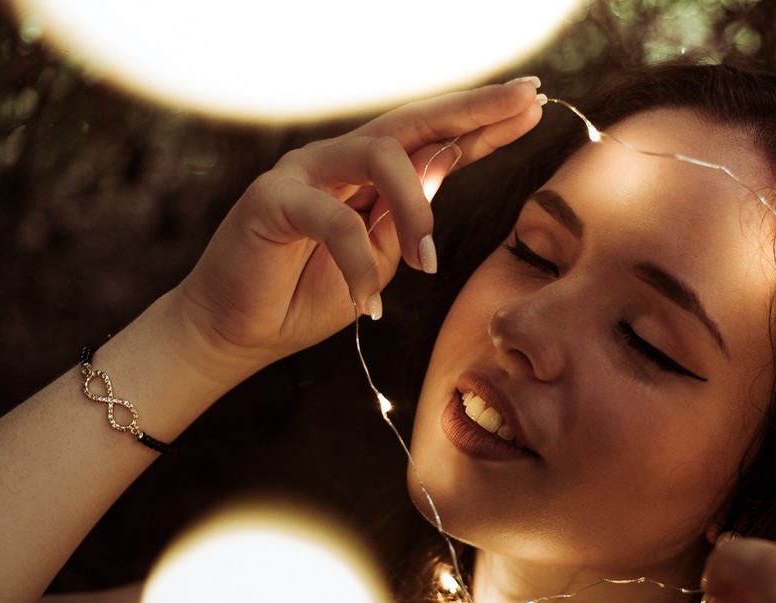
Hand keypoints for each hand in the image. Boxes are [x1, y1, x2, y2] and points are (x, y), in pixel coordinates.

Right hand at [175, 78, 543, 370]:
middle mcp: (339, 160)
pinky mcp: (270, 200)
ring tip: (428, 263)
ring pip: (379, 156)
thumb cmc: (310, 295)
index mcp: (369, 175)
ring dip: (416, 210)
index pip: (436, 140)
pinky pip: (332, 221)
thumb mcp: (381, 259)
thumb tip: (445, 163)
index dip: (485, 124)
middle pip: (414, 122)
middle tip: (527, 97)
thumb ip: (408, 217)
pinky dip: (358, 264)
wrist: (241, 333)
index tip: (534, 105)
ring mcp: (303, 172)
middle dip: (475, 110)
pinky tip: (371, 303)